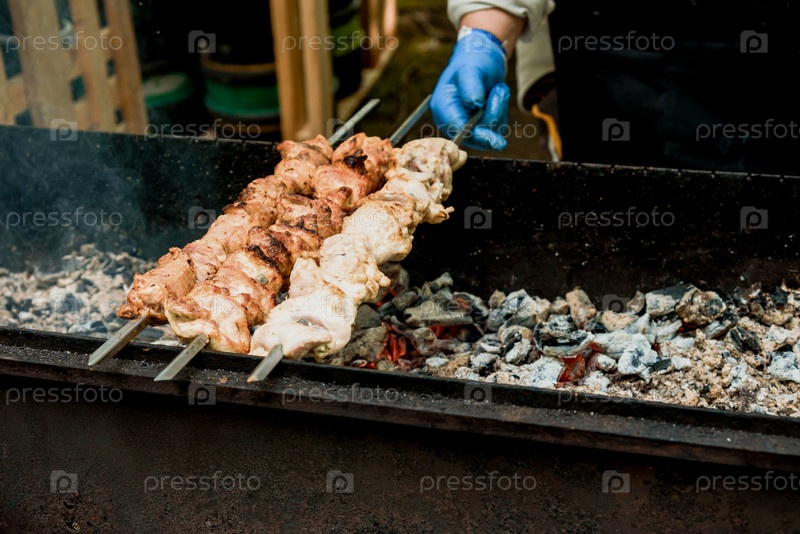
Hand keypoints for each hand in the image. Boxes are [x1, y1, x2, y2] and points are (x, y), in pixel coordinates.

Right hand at [432, 28, 509, 150]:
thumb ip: (471, 85)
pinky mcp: (482, 127)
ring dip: (499, 108)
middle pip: (475, 136)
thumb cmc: (472, 61)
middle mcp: (453, 120)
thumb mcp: (471, 68)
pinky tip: (497, 95)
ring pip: (489, 132)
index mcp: (443, 107)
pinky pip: (498, 128)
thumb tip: (474, 103)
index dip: (474, 135)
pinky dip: (502, 110)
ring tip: (497, 87)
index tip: (492, 139)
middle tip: (500, 90)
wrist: (482, 60)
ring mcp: (467, 126)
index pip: (456, 129)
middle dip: (492, 115)